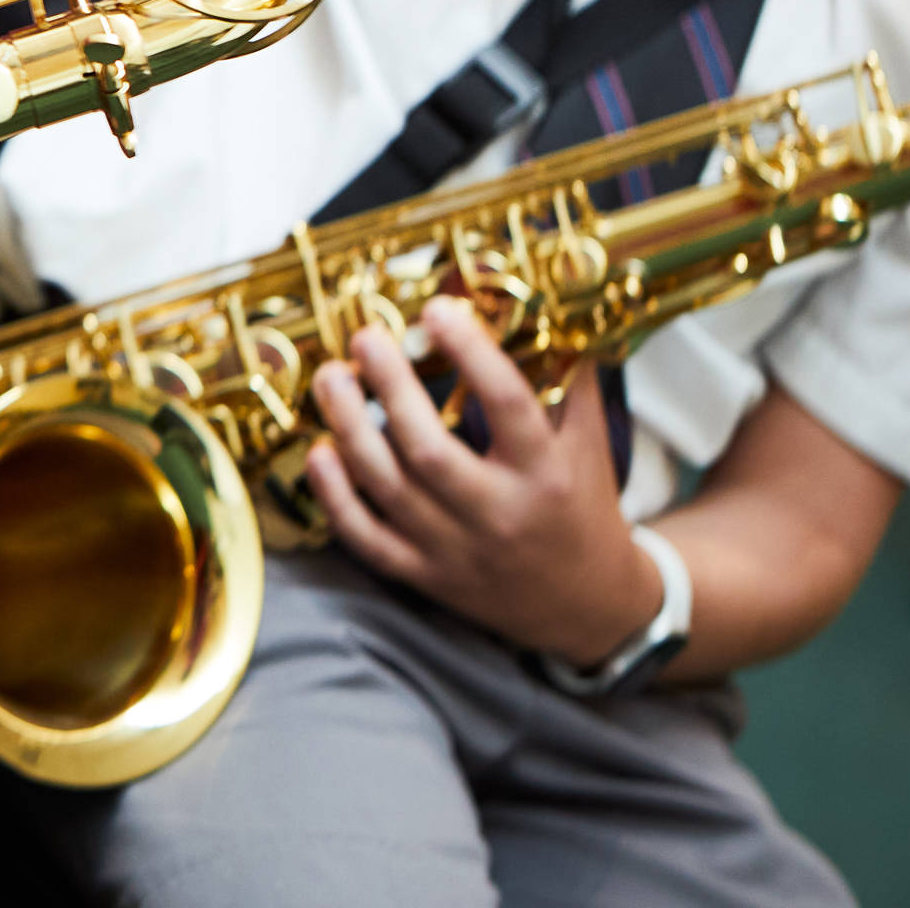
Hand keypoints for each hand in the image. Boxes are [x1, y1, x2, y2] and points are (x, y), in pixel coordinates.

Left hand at [301, 297, 658, 665]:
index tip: (437, 311)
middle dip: (391, 388)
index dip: (470, 352)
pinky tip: (320, 452)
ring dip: (350, 429)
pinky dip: (337, 498)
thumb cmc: (583, 509)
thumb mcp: (589, 443)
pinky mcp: (428, 578)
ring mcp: (458, 552)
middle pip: (429, 451)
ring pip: (389, 491)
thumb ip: (568, 376)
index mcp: (545, 475)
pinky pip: (368, 539)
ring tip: (333, 378)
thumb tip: (548, 302)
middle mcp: (500, 515)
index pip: (508, 405)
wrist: (589, 608)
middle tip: (366, 338)